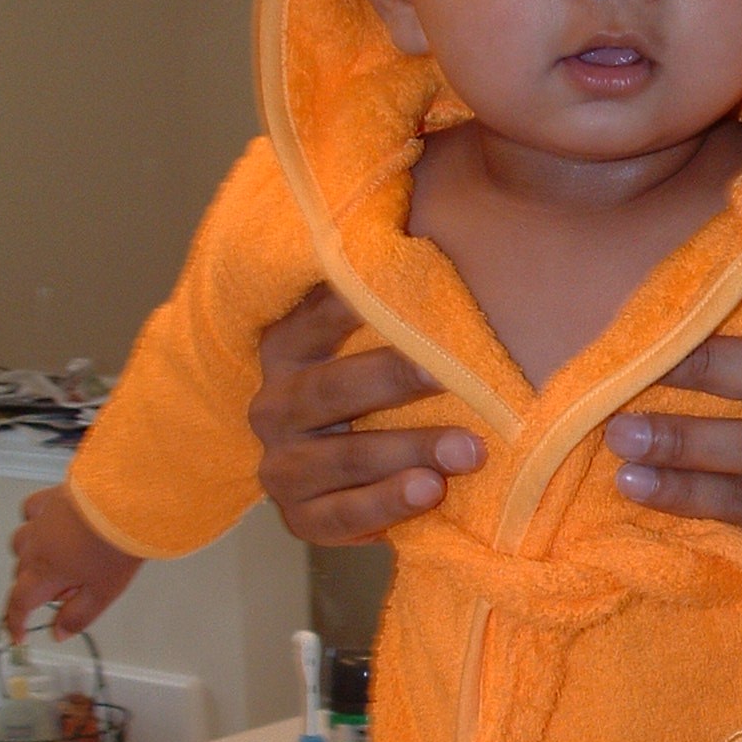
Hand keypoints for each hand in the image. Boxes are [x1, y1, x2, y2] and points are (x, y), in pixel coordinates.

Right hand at [6, 486, 140, 640]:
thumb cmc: (116, 548)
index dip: (16, 622)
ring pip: (22, 544)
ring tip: (64, 558)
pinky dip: (36, 523)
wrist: (126, 502)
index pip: (19, 603)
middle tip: (70, 590)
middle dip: (37, 587)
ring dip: (34, 556)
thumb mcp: (102, 593)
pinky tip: (52, 526)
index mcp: (43, 572)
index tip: (19, 635)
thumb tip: (57, 633)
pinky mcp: (50, 497)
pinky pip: (32, 513)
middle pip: (22, 574)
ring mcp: (39, 520)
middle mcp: (33, 546)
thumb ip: (77, 615)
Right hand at [251, 285, 485, 543]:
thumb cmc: (386, 391)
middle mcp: (273, 406)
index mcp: (286, 348)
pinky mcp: (300, 518)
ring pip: (342, 458)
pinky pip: (340, 516)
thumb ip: (401, 300)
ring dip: (408, 451)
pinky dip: (386, 505)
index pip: (316, 318)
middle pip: (331, 390)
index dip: (357, 305)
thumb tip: (445, 223)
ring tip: (468, 450)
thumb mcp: (381, 342)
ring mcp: (281, 467)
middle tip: (457, 375)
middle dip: (395, 381)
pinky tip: (429, 492)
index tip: (418, 292)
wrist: (364, 479)